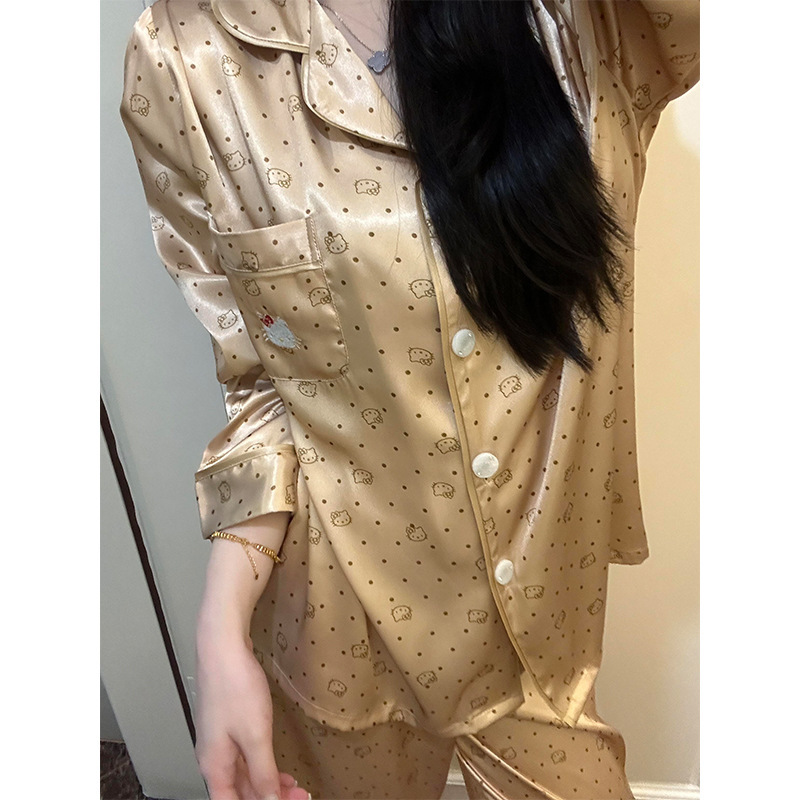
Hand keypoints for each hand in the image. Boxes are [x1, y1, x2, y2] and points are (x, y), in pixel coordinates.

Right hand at [194, 631, 312, 799]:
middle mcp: (213, 758)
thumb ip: (263, 773)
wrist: (222, 647)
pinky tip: (278, 766)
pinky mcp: (228, 724)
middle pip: (239, 792)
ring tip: (295, 787)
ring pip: (244, 775)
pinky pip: (245, 756)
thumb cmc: (235, 687)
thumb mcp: (255, 735)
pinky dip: (262, 765)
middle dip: (269, 797)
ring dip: (268, 783)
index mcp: (214, 767)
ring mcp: (220, 740)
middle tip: (300, 796)